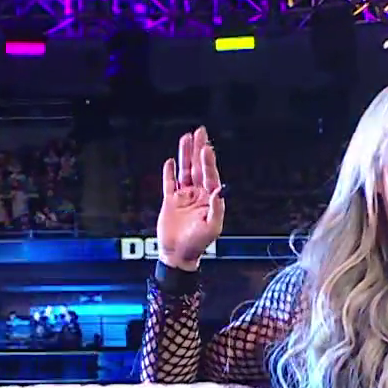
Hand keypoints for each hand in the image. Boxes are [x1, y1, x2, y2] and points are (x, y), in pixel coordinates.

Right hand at [158, 127, 224, 269]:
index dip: (208, 161)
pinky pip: (169, 184)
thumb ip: (216, 208)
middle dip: (199, 150)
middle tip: (200, 132)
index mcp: (209, 199)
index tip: (206, 148)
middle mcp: (198, 195)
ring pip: (185, 171)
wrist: (178, 255)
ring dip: (185, 155)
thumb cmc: (198, 244)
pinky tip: (170, 162)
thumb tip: (218, 190)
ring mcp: (184, 197)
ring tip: (186, 138)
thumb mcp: (211, 228)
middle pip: (198, 167)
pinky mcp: (170, 202)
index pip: (210, 175)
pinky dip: (169, 173)